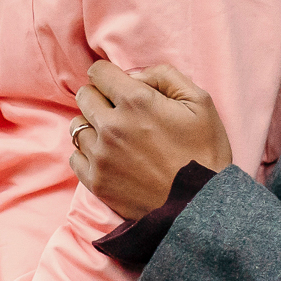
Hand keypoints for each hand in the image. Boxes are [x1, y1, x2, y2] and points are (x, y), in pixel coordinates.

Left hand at [69, 60, 232, 219]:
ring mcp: (100, 156)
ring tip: (115, 137)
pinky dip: (87, 153)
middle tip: (120, 111)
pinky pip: (75, 156)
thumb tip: (134, 75)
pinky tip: (109, 157)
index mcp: (135, 101)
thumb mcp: (200, 102)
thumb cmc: (204, 153)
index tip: (118, 85)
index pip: (98, 72)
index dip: (109, 75)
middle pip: (85, 96)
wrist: (201, 207)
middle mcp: (111, 126)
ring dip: (92, 126)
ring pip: (77, 126)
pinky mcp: (96, 182)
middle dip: (100, 97)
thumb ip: (165, 76)